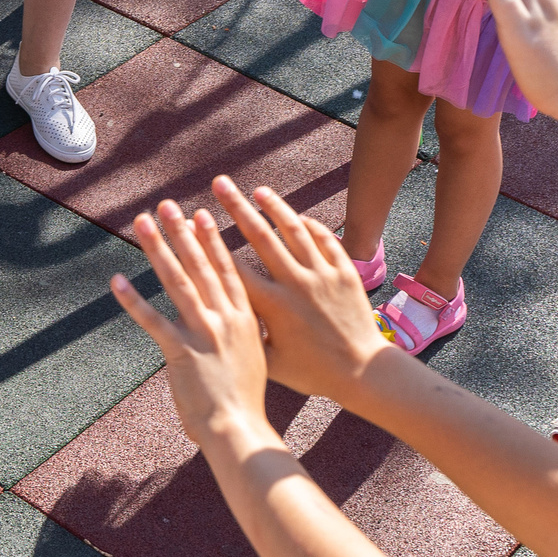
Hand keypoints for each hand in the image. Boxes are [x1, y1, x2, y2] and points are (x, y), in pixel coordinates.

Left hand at [110, 199, 275, 453]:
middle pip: (200, 265)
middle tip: (168, 205)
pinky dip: (132, 299)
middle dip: (182, 232)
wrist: (240, 429)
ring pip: (177, 281)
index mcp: (244, 319)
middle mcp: (225, 318)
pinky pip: (152, 319)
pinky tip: (116, 280)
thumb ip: (240, 336)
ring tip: (143, 223)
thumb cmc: (245, 401)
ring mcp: (203, 332)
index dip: (212, 241)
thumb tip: (229, 326)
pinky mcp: (180, 351)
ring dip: (158, 249)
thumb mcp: (253, 358)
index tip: (202, 215)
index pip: (227, 270)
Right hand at [206, 177, 390, 404]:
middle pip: (260, 236)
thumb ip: (246, 337)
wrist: (363, 372)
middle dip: (236, 206)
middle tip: (219, 183)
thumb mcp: (272, 362)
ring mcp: (322, 275)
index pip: (234, 266)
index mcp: (273, 306)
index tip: (193, 221)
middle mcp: (296, 284)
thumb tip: (216, 319)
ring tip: (258, 191)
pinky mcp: (345, 272)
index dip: (210, 242)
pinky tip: (297, 216)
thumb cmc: (313, 373)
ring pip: (294, 230)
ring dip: (274, 207)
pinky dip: (309, 225)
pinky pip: (325, 240)